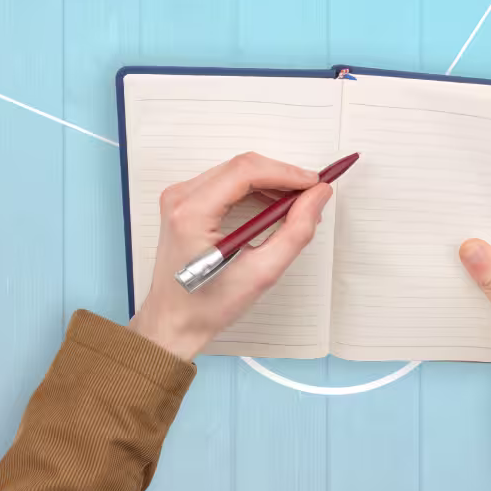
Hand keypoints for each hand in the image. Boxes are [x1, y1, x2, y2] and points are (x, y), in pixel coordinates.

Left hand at [127, 152, 334, 359]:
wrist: (173, 323)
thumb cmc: (205, 306)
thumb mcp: (261, 273)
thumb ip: (295, 231)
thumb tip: (317, 197)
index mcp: (192, 214)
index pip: (246, 172)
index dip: (286, 173)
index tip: (315, 184)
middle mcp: (181, 199)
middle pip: (241, 167)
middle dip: (281, 177)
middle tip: (311, 195)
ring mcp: (180, 199)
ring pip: (235, 171)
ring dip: (270, 183)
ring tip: (296, 205)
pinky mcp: (185, 204)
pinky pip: (226, 182)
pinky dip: (254, 190)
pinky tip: (273, 207)